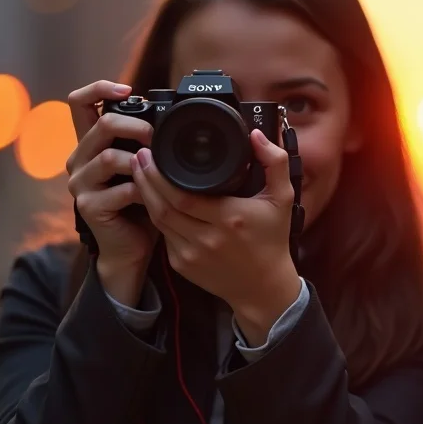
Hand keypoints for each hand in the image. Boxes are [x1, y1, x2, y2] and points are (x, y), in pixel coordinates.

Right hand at [66, 80, 157, 305]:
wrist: (130, 247)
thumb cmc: (140, 203)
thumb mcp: (142, 166)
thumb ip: (144, 142)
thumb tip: (168, 115)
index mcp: (90, 144)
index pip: (79, 103)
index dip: (100, 89)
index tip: (128, 89)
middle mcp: (79, 160)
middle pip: (101, 125)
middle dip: (136, 127)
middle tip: (158, 137)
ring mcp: (80, 184)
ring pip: (110, 158)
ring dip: (142, 162)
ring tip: (160, 171)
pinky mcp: (89, 207)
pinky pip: (121, 189)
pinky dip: (143, 191)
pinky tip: (154, 197)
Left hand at [130, 130, 301, 345]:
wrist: (264, 287)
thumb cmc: (272, 240)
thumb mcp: (283, 199)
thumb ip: (275, 163)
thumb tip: (258, 135)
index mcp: (231, 219)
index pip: (183, 195)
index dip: (161, 175)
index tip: (152, 153)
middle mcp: (208, 239)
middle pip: (163, 206)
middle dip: (146, 179)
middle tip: (139, 156)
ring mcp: (191, 254)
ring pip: (158, 220)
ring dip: (145, 195)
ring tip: (140, 173)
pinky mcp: (182, 265)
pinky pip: (163, 235)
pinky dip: (155, 215)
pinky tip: (152, 199)